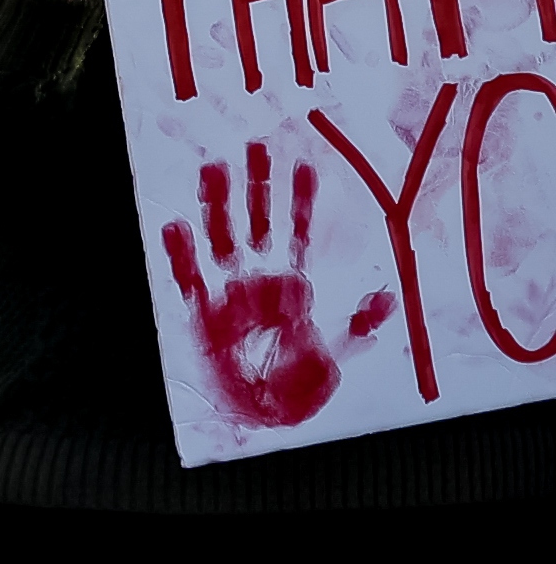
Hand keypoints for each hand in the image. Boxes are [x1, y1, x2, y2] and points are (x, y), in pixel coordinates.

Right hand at [160, 139, 375, 431]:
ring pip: (220, 236)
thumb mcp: (337, 358)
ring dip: (216, 203)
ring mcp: (228, 292)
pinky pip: (188, 276)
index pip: (295, 232)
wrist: (262, 417)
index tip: (303, 165)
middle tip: (255, 146)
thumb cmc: (297, 388)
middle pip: (256, 221)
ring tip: (212, 168)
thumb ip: (357, 326)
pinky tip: (175, 226)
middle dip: (256, 185)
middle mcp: (258, 279)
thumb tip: (386, 297)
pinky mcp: (202, 312)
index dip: (300, 200)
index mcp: (292, 285)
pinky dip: (180, 252)